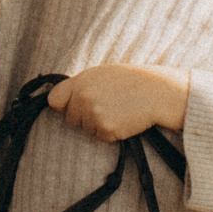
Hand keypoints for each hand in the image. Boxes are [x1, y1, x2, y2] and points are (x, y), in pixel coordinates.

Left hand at [46, 64, 189, 142]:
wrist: (158, 92)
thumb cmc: (133, 81)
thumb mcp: (103, 74)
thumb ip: (82, 85)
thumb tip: (61, 100)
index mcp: (81, 81)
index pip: (54, 99)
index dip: (64, 105)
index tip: (73, 106)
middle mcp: (83, 97)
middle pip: (72, 119)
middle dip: (85, 117)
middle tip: (108, 107)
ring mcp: (93, 114)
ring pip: (87, 130)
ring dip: (99, 125)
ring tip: (119, 111)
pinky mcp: (105, 129)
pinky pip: (101, 137)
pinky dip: (112, 133)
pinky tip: (124, 120)